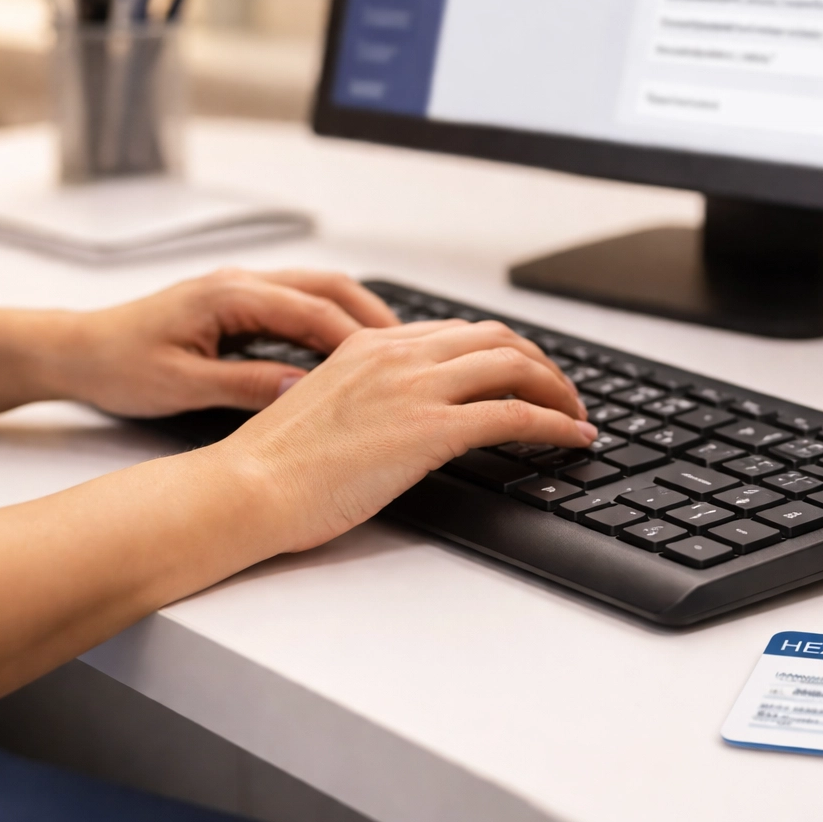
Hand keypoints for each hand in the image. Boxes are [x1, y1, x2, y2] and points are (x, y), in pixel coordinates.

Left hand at [58, 268, 400, 416]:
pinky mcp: (238, 305)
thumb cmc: (118, 364)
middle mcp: (241, 283)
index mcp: (230, 295)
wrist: (77, 349)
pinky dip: (330, 324)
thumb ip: (245, 385)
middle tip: (414, 350)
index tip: (393, 365)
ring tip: (394, 352)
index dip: (358, 340)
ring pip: (318, 292)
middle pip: (329, 287)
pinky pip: (298, 306)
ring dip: (357, 316)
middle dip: (374, 316)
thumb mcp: (182, 386)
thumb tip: (302, 391)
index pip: (313, 311)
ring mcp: (241, 290)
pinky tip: (348, 353)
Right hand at [206, 319, 596, 553]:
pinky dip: (555, 422)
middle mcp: (397, 355)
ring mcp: (415, 388)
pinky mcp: (429, 429)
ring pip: (515, 365)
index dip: (502, 352)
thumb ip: (366, 399)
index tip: (524, 375)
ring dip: (558, 389)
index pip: (457, 334)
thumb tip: (399, 419)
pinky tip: (572, 438)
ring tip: (576, 416)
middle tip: (563, 394)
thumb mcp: (323, 410)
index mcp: (369, 346)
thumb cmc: (272, 466)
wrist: (246, 487)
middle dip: (541, 364)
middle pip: (496, 338)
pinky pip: (515, 414)